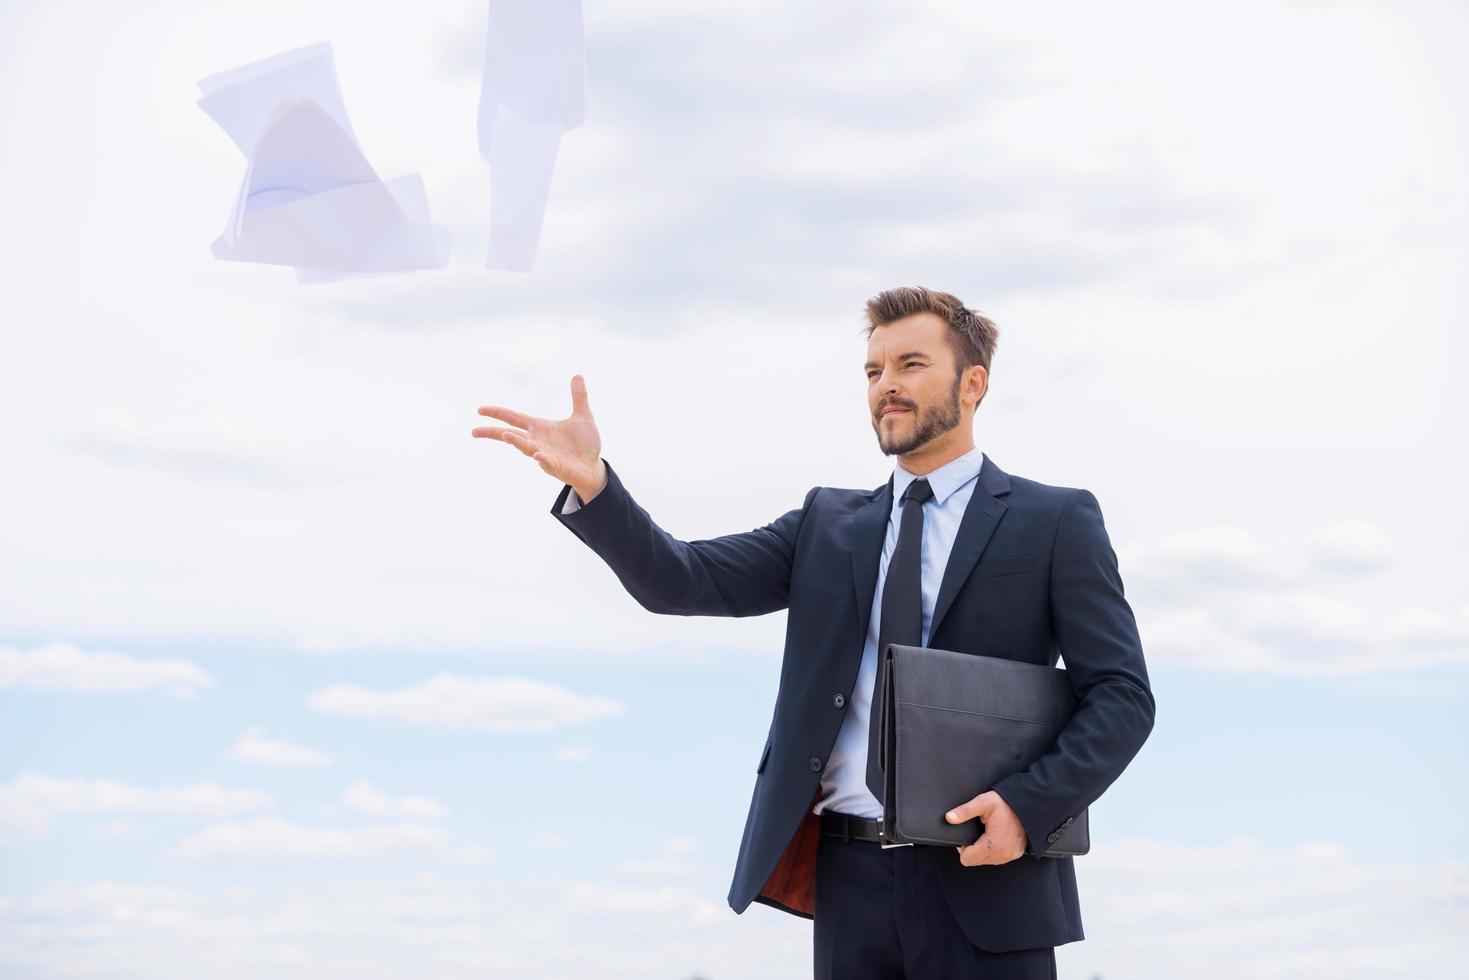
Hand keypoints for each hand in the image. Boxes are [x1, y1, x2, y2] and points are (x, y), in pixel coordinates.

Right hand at [473, 374, 606, 500]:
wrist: (593, 468)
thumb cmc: (584, 444)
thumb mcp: (583, 416)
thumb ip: (579, 397)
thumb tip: (578, 375)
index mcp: (540, 427)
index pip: (514, 418)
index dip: (497, 413)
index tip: (479, 410)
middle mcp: (537, 441)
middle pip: (510, 435)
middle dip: (493, 432)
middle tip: (474, 431)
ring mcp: (544, 454)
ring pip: (526, 447)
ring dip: (516, 442)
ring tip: (505, 435)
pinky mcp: (555, 467)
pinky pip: (546, 463)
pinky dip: (542, 459)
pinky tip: (538, 455)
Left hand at [945, 790, 1026, 865]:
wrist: (1029, 806)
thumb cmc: (1007, 804)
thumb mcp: (984, 802)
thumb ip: (965, 811)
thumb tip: (949, 818)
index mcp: (992, 844)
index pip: (967, 859)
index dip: (962, 848)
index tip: (966, 837)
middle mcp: (1002, 854)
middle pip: (975, 861)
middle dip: (972, 849)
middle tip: (976, 833)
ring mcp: (1009, 855)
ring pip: (986, 861)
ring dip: (982, 850)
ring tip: (986, 833)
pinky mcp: (1015, 854)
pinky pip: (997, 858)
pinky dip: (993, 850)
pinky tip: (995, 837)